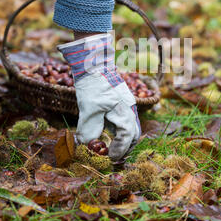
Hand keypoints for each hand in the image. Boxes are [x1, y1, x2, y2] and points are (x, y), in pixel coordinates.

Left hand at [58, 34, 140, 160]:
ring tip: (110, 148)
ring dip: (122, 140)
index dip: (119, 149)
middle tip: (112, 157)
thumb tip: (87, 145)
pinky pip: (124, 121)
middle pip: (133, 135)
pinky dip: (118, 131)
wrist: (94, 63)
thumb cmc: (92, 84)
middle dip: (125, 148)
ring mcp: (126, 105)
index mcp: (124, 111)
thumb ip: (89, 129)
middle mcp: (129, 109)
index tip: (109, 158)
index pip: (127, 137)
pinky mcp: (121, 102)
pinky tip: (108, 133)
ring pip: (130, 128)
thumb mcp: (88, 108)